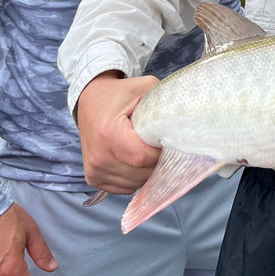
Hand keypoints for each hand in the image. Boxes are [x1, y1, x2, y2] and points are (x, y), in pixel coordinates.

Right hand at [76, 71, 160, 192]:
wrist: (90, 101)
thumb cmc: (119, 94)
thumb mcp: (143, 88)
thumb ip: (163, 101)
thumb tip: (184, 120)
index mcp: (109, 133)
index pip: (142, 158)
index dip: (160, 153)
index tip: (166, 142)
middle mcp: (98, 156)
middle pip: (140, 174)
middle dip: (156, 164)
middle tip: (159, 146)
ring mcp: (94, 170)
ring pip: (134, 184)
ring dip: (146, 172)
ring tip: (146, 151)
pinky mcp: (93, 178)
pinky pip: (124, 188)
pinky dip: (135, 177)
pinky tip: (134, 160)